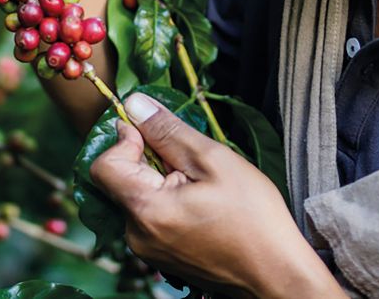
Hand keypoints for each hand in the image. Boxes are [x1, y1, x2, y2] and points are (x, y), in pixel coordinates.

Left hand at [90, 93, 346, 298]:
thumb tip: (133, 104)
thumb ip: (167, 131)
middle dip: (146, 160)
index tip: (153, 133)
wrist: (276, 274)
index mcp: (145, 211)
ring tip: (199, 184)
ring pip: (135, 197)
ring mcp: (147, 251)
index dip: (123, 141)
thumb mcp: (213, 160)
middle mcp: (136, 235)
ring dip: (157, 180)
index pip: (102, 166)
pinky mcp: (159, 258)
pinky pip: (148, 218)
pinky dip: (165, 201)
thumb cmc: (254, 218)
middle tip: (186, 159)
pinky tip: (198, 203)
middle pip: (119, 181)